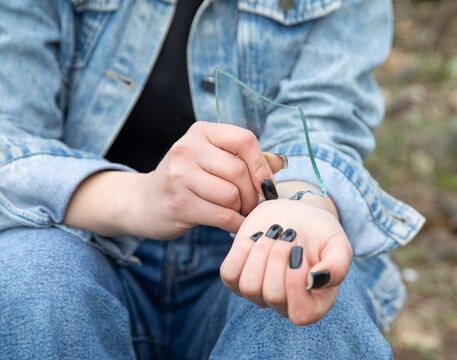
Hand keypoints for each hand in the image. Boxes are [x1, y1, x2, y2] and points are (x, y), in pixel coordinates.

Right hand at [64, 121, 283, 238]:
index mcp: (202, 131)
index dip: (263, 165)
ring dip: (243, 209)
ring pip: (232, 195)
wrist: (144, 202)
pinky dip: (235, 223)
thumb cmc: (187, 179)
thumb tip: (281, 163)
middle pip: (240, 171)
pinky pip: (222, 215)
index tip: (267, 184)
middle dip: (254, 194)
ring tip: (238, 211)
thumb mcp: (213, 159)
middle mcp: (188, 148)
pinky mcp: (179, 203)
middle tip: (253, 204)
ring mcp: (180, 175)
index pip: (245, 140)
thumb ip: (246, 159)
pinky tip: (233, 223)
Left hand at [220, 198, 352, 324]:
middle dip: (279, 257)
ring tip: (273, 235)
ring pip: (248, 287)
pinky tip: (256, 238)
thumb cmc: (319, 232)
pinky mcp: (237, 276)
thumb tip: (315, 281)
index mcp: (314, 304)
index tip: (300, 251)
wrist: (294, 213)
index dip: (295, 282)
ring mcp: (258, 293)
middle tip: (288, 236)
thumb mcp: (338, 243)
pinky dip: (242, 251)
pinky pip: (229, 274)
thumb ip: (338, 265)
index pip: (301, 314)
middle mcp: (285, 304)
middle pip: (272, 296)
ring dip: (261, 252)